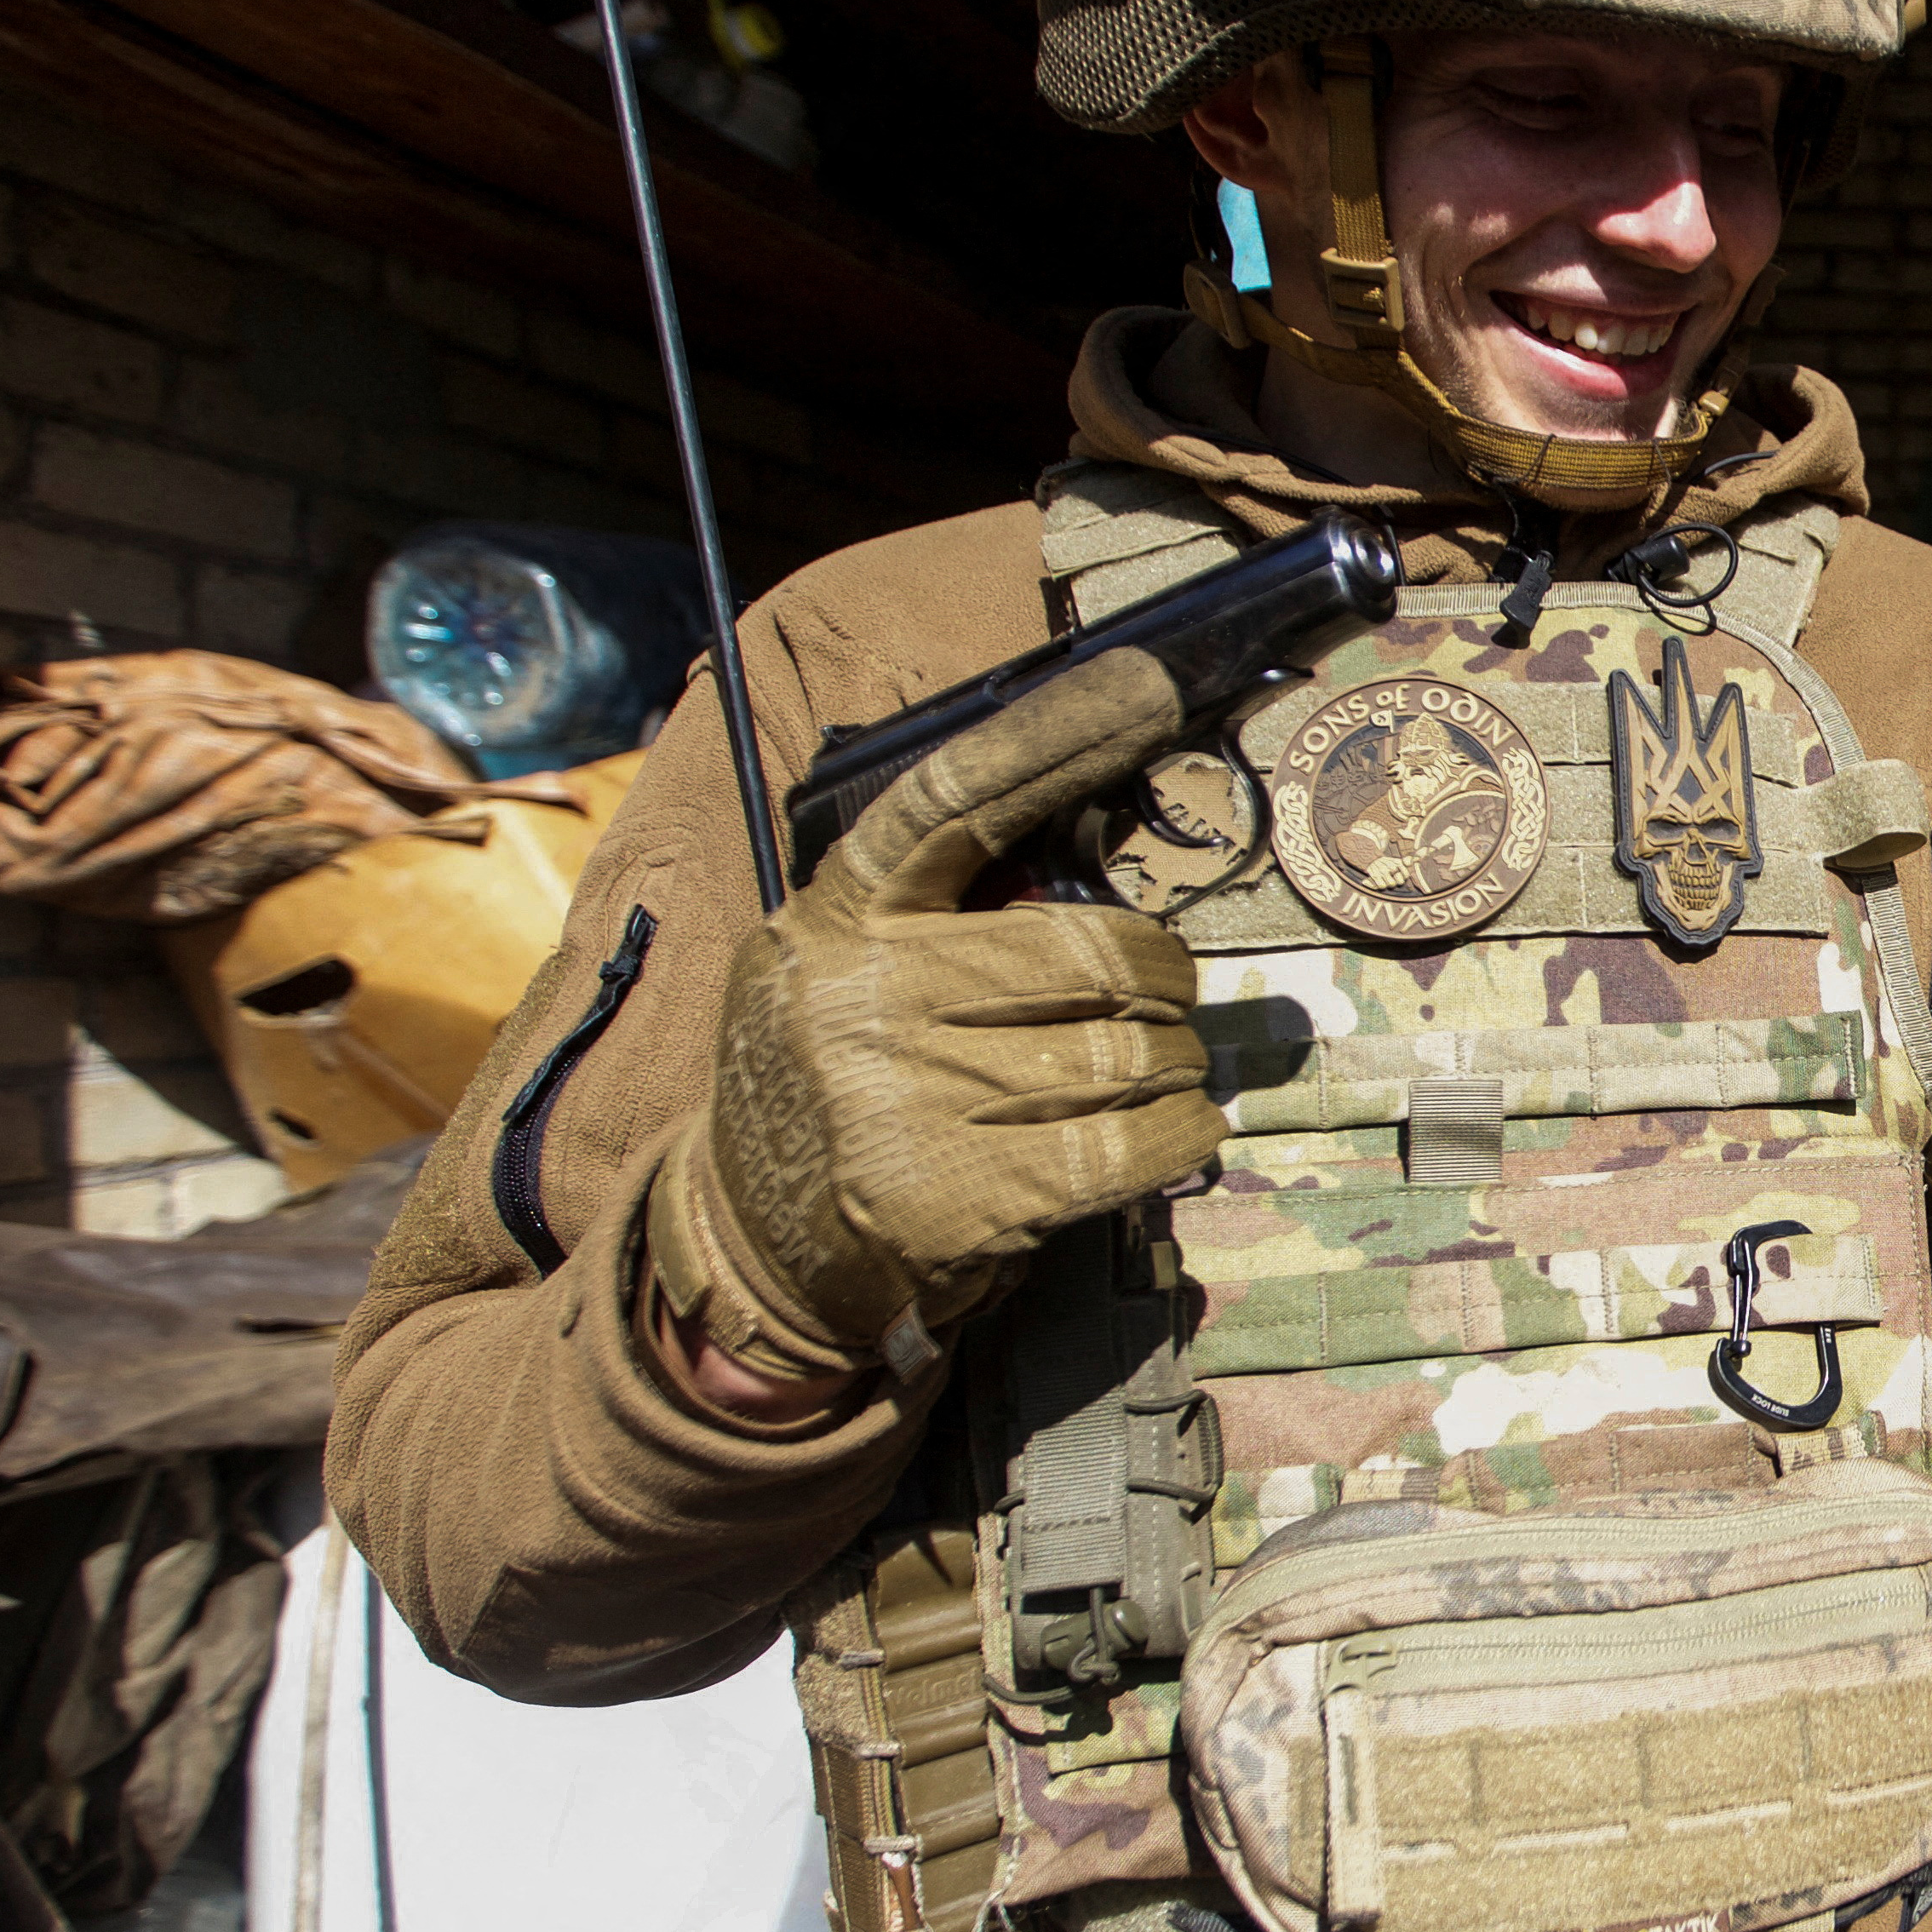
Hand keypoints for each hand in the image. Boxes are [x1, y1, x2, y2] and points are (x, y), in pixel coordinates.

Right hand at [644, 647, 1228, 1390]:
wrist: (750, 1243)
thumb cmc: (834, 1083)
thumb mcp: (845, 971)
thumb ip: (940, 917)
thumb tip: (1094, 857)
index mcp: (833, 918)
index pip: (949, 801)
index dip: (1053, 738)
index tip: (1147, 688)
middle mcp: (858, 999)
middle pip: (1086, 949)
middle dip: (1159, 974)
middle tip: (1165, 994)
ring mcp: (900, 1103)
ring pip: (1120, 1051)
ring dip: (1172, 1060)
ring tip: (1158, 1069)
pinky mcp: (952, 1198)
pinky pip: (1128, 1145)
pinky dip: (1181, 1133)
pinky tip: (1179, 1130)